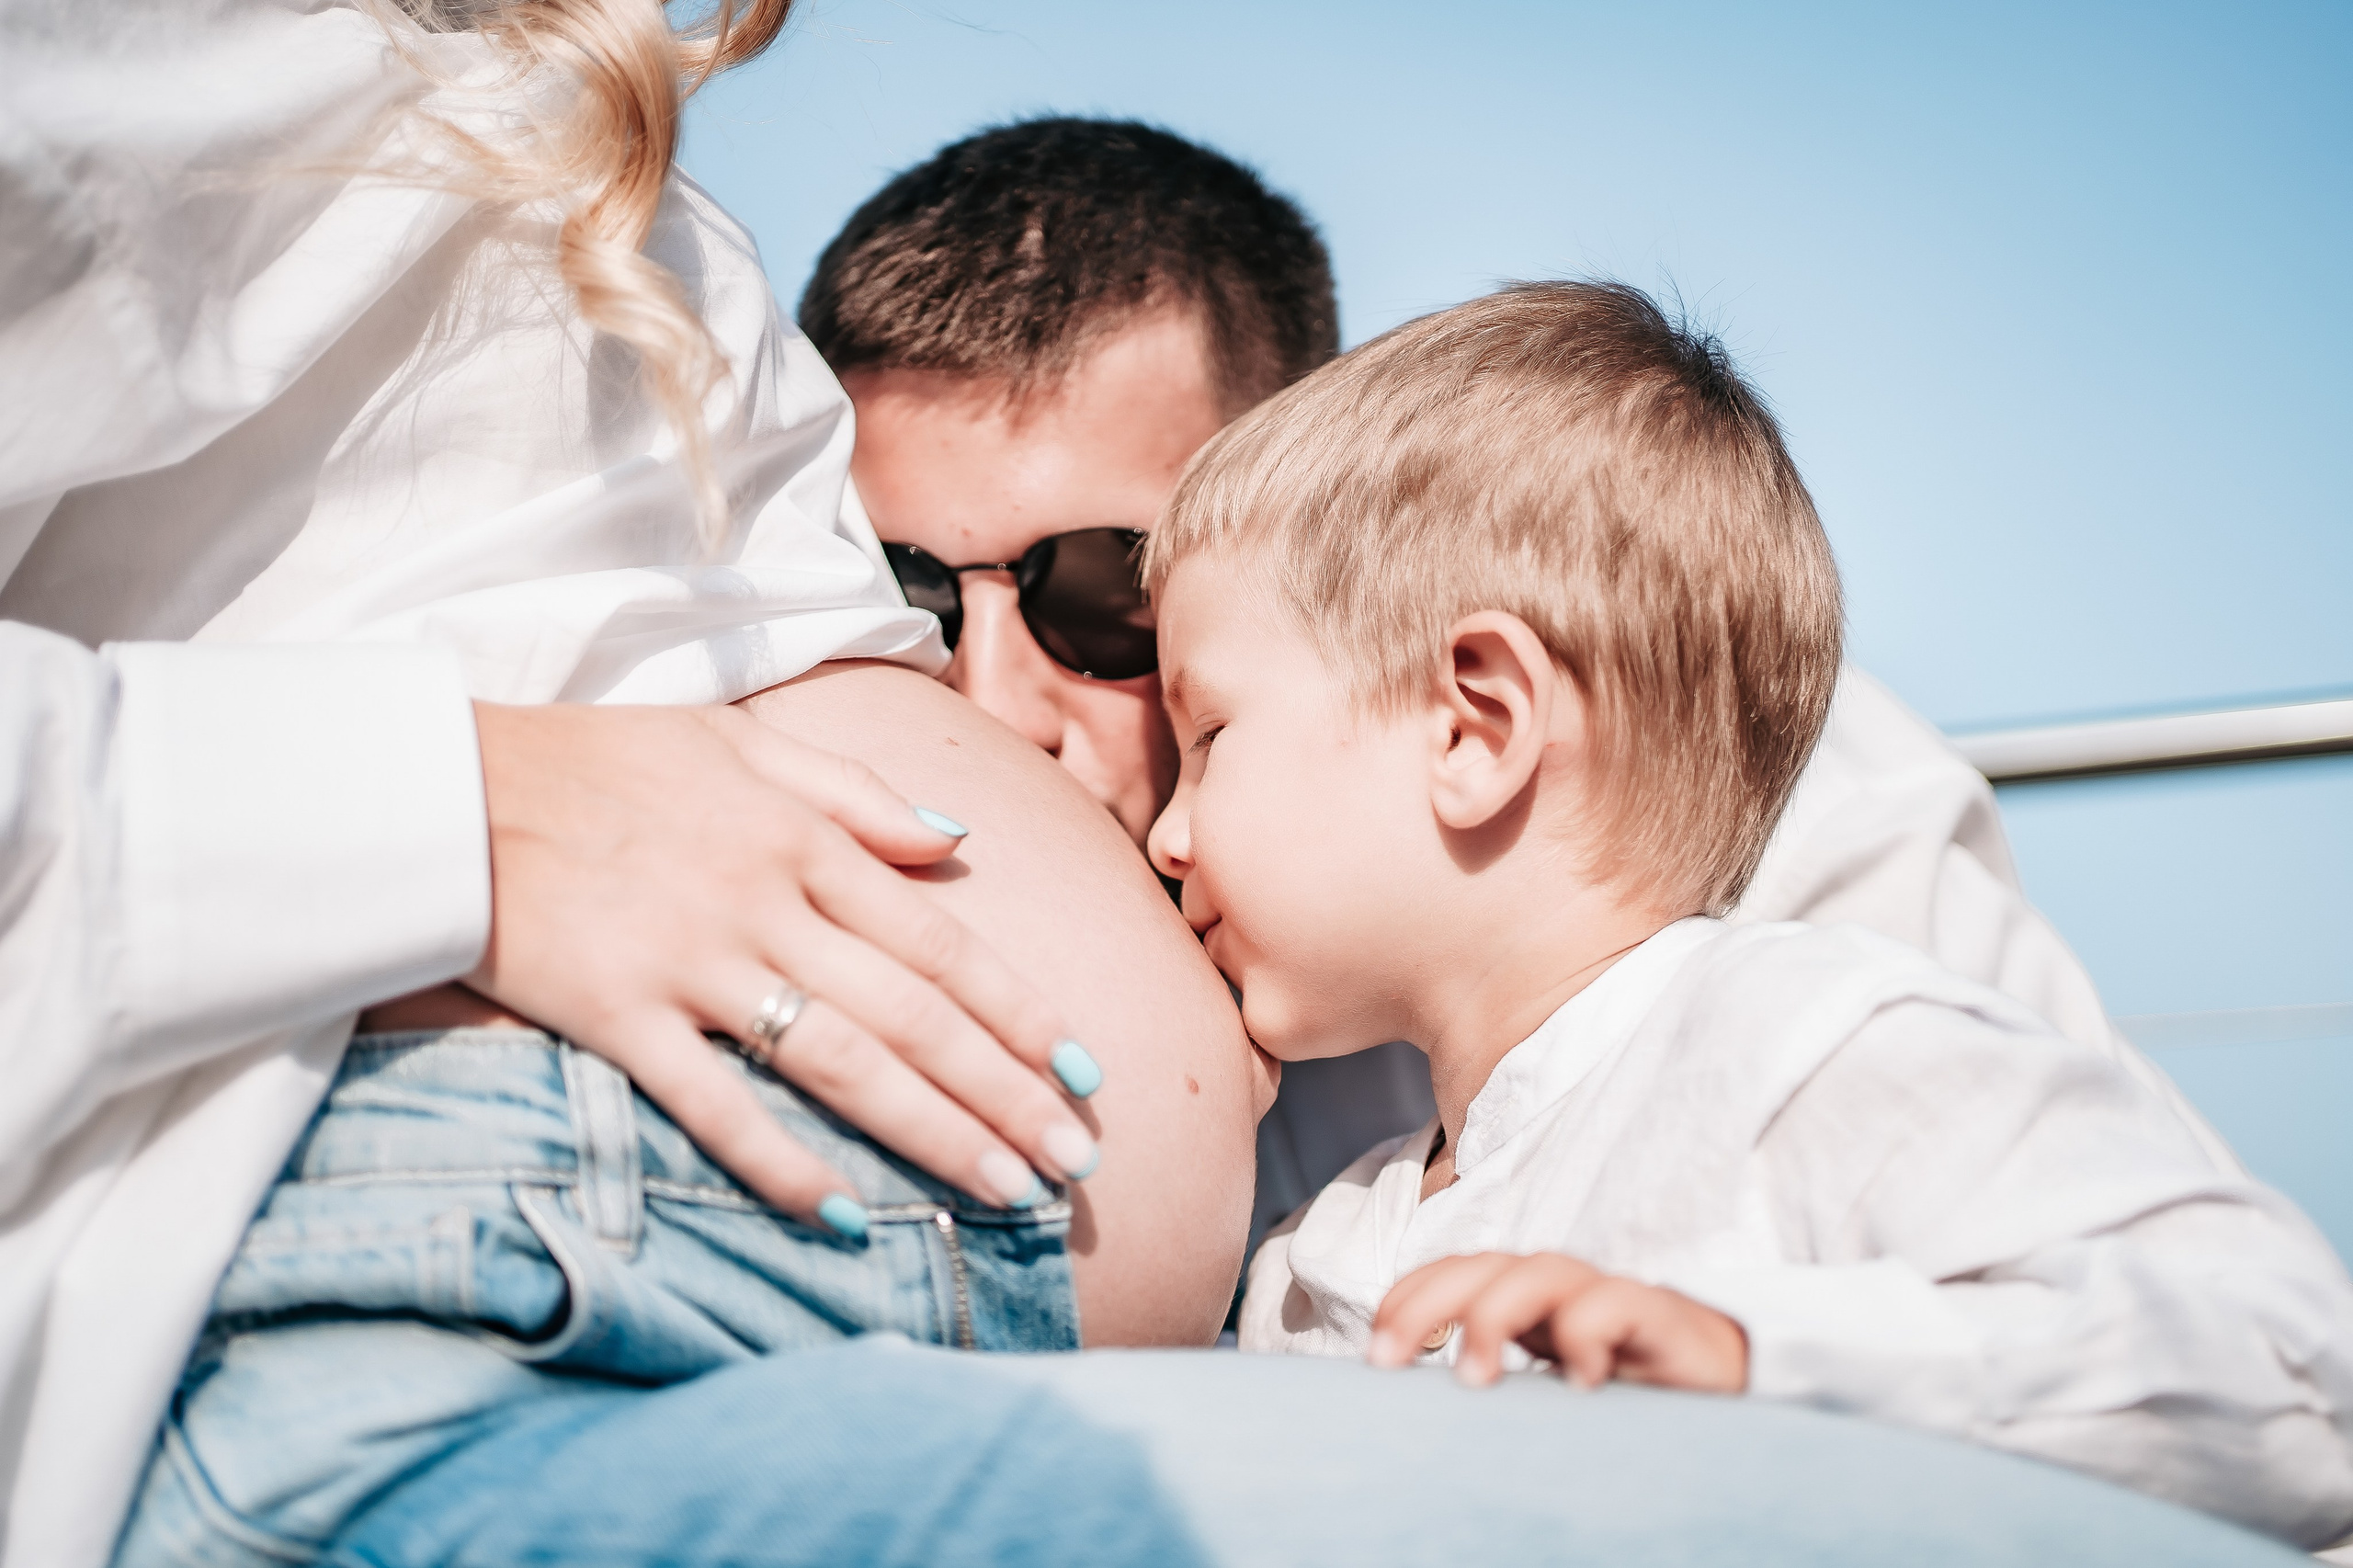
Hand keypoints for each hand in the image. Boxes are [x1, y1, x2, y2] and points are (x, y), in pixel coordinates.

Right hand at [465, 701, 1101, 1230]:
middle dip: (1005, 1090)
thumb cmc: (595, 759)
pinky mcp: (618, 1014)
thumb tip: (958, 844)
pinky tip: (848, 1216)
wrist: (445, 786)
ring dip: (932, 1131)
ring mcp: (693, 962)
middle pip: (912, 1013)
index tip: (1085, 1068)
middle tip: (1075, 1159)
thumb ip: (854, 794)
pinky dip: (782, 1162)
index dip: (1020, 1010)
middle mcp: (766, 902)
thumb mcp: (738, 744)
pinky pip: (714, 1103)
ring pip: (840, 1060)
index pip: (939, 940)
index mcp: (802, 838)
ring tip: (1004, 1190)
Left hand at [1368, 1252, 1747, 1392]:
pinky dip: (1586, 1334)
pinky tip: (1578, 1385)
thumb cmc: (1624, 1398)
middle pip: (1482, 1264)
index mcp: (1524, 1304)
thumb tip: (1413, 1427)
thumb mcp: (1544, 1399)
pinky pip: (1615, 1302)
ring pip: (1540, 1270)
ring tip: (1473, 1376)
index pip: (1453, 1275)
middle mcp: (1560, 1291)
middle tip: (1389, 1359)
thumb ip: (1496, 1389)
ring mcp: (1607, 1296)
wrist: (1727, 1390)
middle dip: (1425, 1302)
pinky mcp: (1658, 1316)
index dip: (1407, 1300)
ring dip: (1494, 1315)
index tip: (1374, 1357)